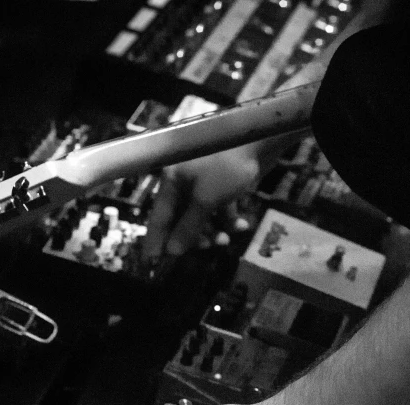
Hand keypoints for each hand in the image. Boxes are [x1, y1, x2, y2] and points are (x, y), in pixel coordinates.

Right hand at [142, 146, 259, 261]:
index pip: (158, 216)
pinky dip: (229, 218)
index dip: (156, 239)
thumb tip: (172, 252)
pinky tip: (242, 225)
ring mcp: (205, 182)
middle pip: (181, 218)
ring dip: (214, 230)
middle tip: (208, 247)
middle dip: (194, 236)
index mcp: (171, 180)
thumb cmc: (226, 166)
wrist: (257, 138)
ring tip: (226, 240)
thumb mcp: (206, 199)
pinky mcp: (224, 183)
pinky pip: (220, 207)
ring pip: (203, 215)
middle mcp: (184, 182)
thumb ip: (188, 226)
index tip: (151, 261)